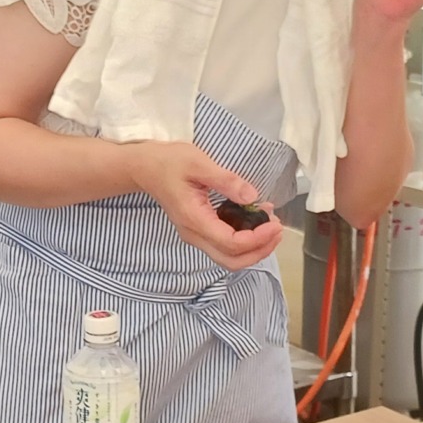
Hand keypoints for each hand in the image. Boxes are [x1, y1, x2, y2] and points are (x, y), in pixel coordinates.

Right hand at [133, 140, 285, 270]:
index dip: (258, 238)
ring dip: (253, 248)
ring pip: (228, 257)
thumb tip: (252, 197)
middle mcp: (194, 234)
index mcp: (194, 219)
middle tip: (278, 230)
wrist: (145, 167)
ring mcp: (195, 235)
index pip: (232, 243)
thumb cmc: (169, 162)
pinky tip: (255, 221)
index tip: (275, 223)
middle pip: (232, 260)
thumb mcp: (199, 163)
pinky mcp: (198, 231)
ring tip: (271, 226)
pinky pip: (224, 245)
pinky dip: (244, 240)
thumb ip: (227, 181)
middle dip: (260, 251)